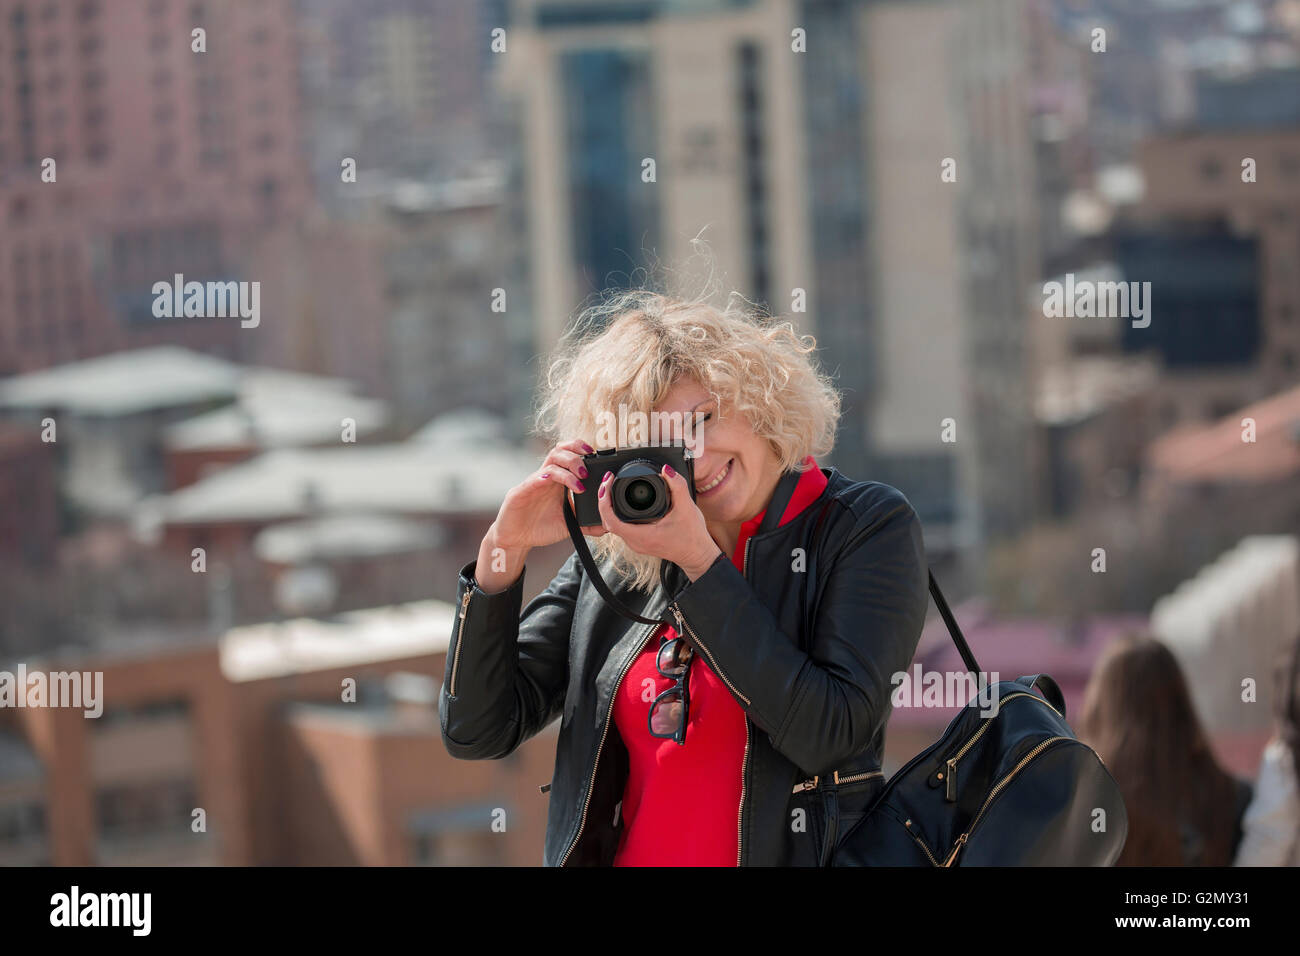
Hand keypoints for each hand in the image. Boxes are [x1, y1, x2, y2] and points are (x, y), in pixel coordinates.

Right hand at [492, 439, 607, 551]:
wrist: (516, 539)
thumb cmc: (540, 527)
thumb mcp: (568, 525)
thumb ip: (586, 523)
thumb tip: (607, 526)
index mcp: (558, 481)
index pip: (569, 454)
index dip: (582, 449)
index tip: (597, 455)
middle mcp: (547, 477)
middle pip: (560, 451)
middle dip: (577, 455)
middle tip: (587, 472)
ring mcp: (534, 483)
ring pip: (551, 461)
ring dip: (568, 466)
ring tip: (580, 481)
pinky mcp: (522, 492)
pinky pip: (534, 479)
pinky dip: (545, 477)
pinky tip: (552, 482)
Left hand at [595, 464, 722, 580]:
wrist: (698, 555)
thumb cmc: (693, 537)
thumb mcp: (687, 507)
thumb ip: (677, 485)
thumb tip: (666, 469)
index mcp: (642, 536)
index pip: (611, 520)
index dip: (604, 500)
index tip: (608, 483)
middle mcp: (635, 542)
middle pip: (608, 521)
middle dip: (604, 499)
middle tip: (608, 481)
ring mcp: (636, 543)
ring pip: (613, 525)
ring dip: (609, 506)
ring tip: (611, 487)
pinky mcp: (639, 541)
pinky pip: (621, 527)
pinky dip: (617, 513)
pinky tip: (620, 501)